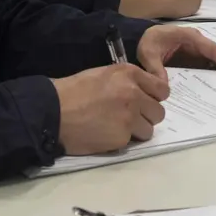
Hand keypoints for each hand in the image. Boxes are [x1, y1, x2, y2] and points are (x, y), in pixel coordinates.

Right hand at [51, 63, 169, 152]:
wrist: (53, 112)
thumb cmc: (74, 91)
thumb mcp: (104, 74)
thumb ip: (128, 81)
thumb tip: (145, 92)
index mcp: (130, 74)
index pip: (162, 89)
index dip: (154, 98)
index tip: (146, 102)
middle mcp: (134, 93)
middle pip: (159, 112)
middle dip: (146, 116)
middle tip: (130, 118)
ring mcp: (130, 117)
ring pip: (149, 129)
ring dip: (136, 130)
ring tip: (116, 127)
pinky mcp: (122, 137)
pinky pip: (132, 141)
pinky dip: (121, 140)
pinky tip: (106, 134)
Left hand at [136, 25, 215, 78]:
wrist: (140, 36)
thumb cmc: (148, 41)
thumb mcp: (148, 54)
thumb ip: (155, 69)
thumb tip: (165, 87)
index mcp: (190, 37)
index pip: (212, 49)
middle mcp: (197, 42)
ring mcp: (195, 49)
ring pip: (214, 59)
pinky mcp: (192, 57)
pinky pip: (206, 64)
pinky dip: (212, 72)